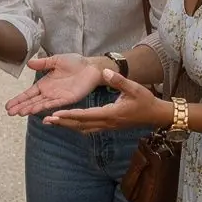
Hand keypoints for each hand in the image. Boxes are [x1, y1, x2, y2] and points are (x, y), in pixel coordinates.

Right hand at [5, 54, 103, 116]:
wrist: (91, 67)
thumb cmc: (75, 63)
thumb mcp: (56, 60)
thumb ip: (43, 63)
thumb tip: (28, 63)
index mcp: (45, 84)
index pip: (28, 93)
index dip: (18, 99)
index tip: (8, 105)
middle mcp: (49, 92)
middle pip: (32, 101)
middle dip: (20, 107)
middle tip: (9, 113)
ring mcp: (57, 97)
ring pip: (40, 104)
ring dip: (30, 108)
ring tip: (19, 113)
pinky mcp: (67, 99)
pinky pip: (54, 104)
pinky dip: (44, 107)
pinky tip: (36, 111)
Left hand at [41, 71, 171, 134]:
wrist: (155, 115)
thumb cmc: (145, 100)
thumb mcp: (134, 88)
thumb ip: (119, 80)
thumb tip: (104, 72)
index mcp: (111, 114)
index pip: (86, 116)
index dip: (70, 115)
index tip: (55, 114)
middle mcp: (107, 123)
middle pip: (81, 125)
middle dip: (63, 123)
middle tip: (46, 120)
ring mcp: (108, 127)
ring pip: (84, 129)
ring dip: (68, 126)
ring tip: (52, 122)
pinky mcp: (109, 126)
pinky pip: (89, 128)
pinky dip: (77, 126)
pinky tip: (69, 123)